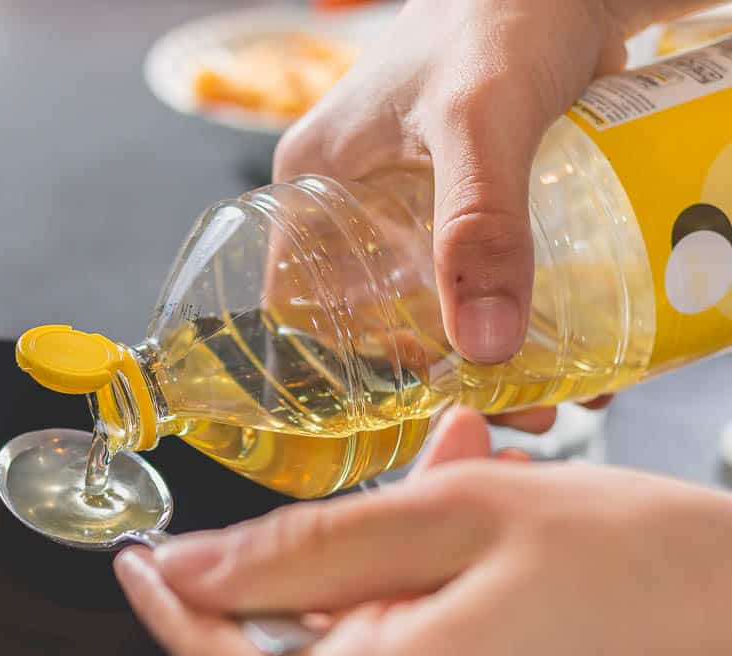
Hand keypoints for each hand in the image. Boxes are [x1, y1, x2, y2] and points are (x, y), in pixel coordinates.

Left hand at [115, 409, 731, 655]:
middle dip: (321, 573)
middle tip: (394, 492)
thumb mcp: (457, 518)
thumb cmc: (646, 571)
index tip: (135, 563)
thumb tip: (188, 568)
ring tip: (462, 522)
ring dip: (385, 595)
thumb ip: (302, 548)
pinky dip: (423, 638)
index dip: (167, 608)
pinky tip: (482, 583)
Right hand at [274, 0, 709, 364]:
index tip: (413, 404)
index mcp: (313, 183)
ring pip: (434, 296)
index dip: (344, 364)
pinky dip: (517, 311)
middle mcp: (352, 199)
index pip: (299, 299)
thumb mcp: (477, 122)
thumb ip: (478, 225)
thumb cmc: (498, 14)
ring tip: (549, 389)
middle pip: (378, 310)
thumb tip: (484, 348)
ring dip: (487, 348)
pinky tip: (566, 344)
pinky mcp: (466, 196)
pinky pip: (479, 269)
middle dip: (440, 370)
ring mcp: (411, 200)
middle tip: (507, 406)